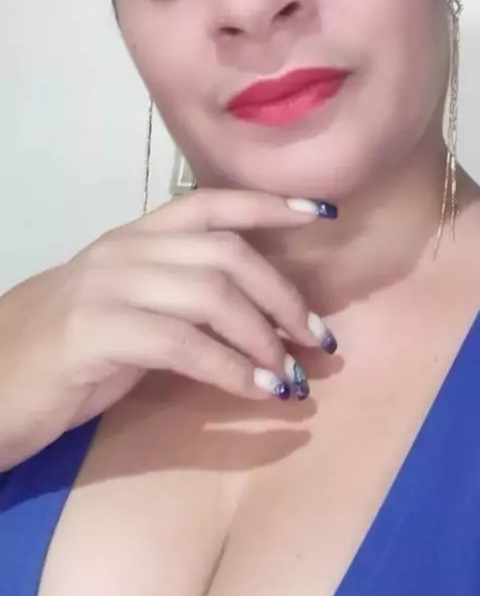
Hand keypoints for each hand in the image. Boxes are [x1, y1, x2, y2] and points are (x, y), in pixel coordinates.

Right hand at [0, 190, 336, 469]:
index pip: (210, 203)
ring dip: (263, 337)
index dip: (269, 204)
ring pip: (209, 294)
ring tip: (292, 376)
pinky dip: (231, 369)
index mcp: (134, 238)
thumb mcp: (130, 309)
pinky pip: (183, 344)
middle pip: (225, 254)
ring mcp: (107, 286)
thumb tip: (260, 317)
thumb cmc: (67, 349)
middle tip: (317, 339)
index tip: (321, 212)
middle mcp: (124, 250)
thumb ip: (181, 298)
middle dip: (282, 294)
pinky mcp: (95, 332)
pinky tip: (257, 391)